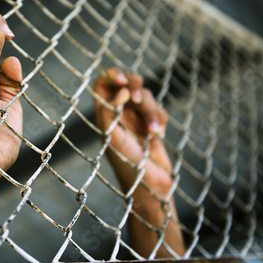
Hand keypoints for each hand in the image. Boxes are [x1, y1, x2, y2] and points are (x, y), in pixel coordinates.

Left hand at [94, 68, 170, 195]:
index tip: (122, 81)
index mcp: (104, 115)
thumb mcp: (114, 138)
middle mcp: (119, 114)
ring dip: (150, 111)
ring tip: (152, 132)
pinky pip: (158, 110)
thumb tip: (120, 91)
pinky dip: (159, 119)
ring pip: (145, 97)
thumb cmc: (128, 165)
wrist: (151, 187)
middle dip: (136, 88)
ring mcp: (136, 119)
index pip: (102, 84)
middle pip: (126, 83)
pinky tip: (158, 134)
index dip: (111, 75)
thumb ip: (111, 112)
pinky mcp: (151, 125)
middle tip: (136, 100)